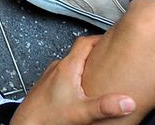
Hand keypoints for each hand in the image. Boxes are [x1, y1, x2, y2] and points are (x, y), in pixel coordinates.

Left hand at [12, 36, 135, 124]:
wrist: (26, 122)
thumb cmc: (47, 116)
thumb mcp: (82, 111)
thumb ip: (105, 106)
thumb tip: (127, 102)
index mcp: (67, 67)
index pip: (85, 42)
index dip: (100, 38)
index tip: (113, 39)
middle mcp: (57, 67)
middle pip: (79, 52)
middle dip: (96, 54)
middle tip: (110, 58)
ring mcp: (51, 75)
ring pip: (72, 64)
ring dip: (85, 66)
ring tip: (99, 75)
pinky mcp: (47, 85)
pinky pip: (64, 74)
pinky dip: (76, 76)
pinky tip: (80, 89)